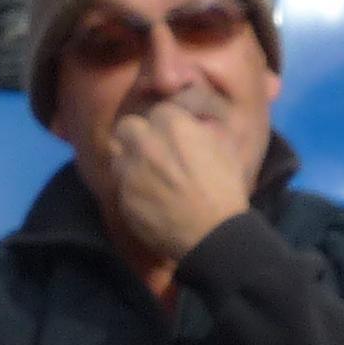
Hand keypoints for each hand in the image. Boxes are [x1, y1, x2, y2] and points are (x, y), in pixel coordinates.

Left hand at [103, 100, 257, 268]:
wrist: (213, 233)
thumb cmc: (225, 190)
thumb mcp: (224, 147)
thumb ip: (202, 129)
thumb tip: (194, 123)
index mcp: (174, 125)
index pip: (157, 111)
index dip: (164, 125)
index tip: (169, 136)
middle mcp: (147, 143)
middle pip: (127, 127)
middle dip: (136, 136)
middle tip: (149, 151)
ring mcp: (131, 171)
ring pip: (118, 156)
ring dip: (129, 163)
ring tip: (146, 177)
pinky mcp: (123, 198)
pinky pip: (120, 186)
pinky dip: (131, 190)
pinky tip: (148, 200)